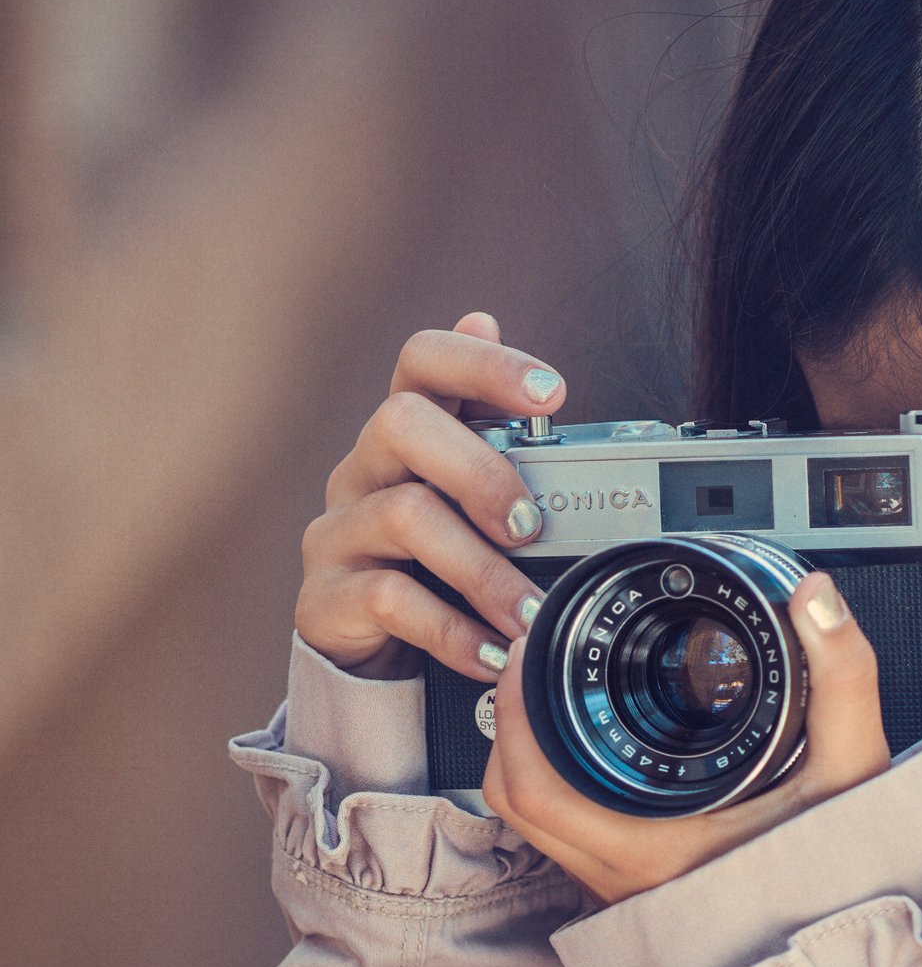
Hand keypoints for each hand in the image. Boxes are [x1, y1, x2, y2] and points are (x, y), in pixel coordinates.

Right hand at [294, 311, 568, 679]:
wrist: (372, 645)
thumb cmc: (437, 554)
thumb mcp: (473, 493)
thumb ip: (493, 426)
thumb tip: (485, 316)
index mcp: (408, 431)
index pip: (423, 359)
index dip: (483, 362)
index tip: (551, 393)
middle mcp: (365, 467)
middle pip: (401, 422)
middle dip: (480, 471)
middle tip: (532, 525)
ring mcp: (339, 531)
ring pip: (403, 516)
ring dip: (482, 569)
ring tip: (528, 611)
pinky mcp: (326, 597)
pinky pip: (389, 599)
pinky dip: (453, 630)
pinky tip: (492, 650)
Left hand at [481, 571, 893, 901]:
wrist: (861, 944)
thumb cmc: (851, 878)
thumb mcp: (854, 769)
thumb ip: (840, 678)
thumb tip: (815, 600)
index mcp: (652, 850)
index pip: (534, 786)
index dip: (514, 711)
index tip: (532, 652)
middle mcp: (623, 879)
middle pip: (516, 799)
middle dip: (513, 720)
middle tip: (537, 660)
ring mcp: (624, 890)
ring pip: (536, 822)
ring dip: (534, 753)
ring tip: (560, 691)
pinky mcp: (637, 891)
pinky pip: (567, 835)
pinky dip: (564, 783)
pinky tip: (600, 745)